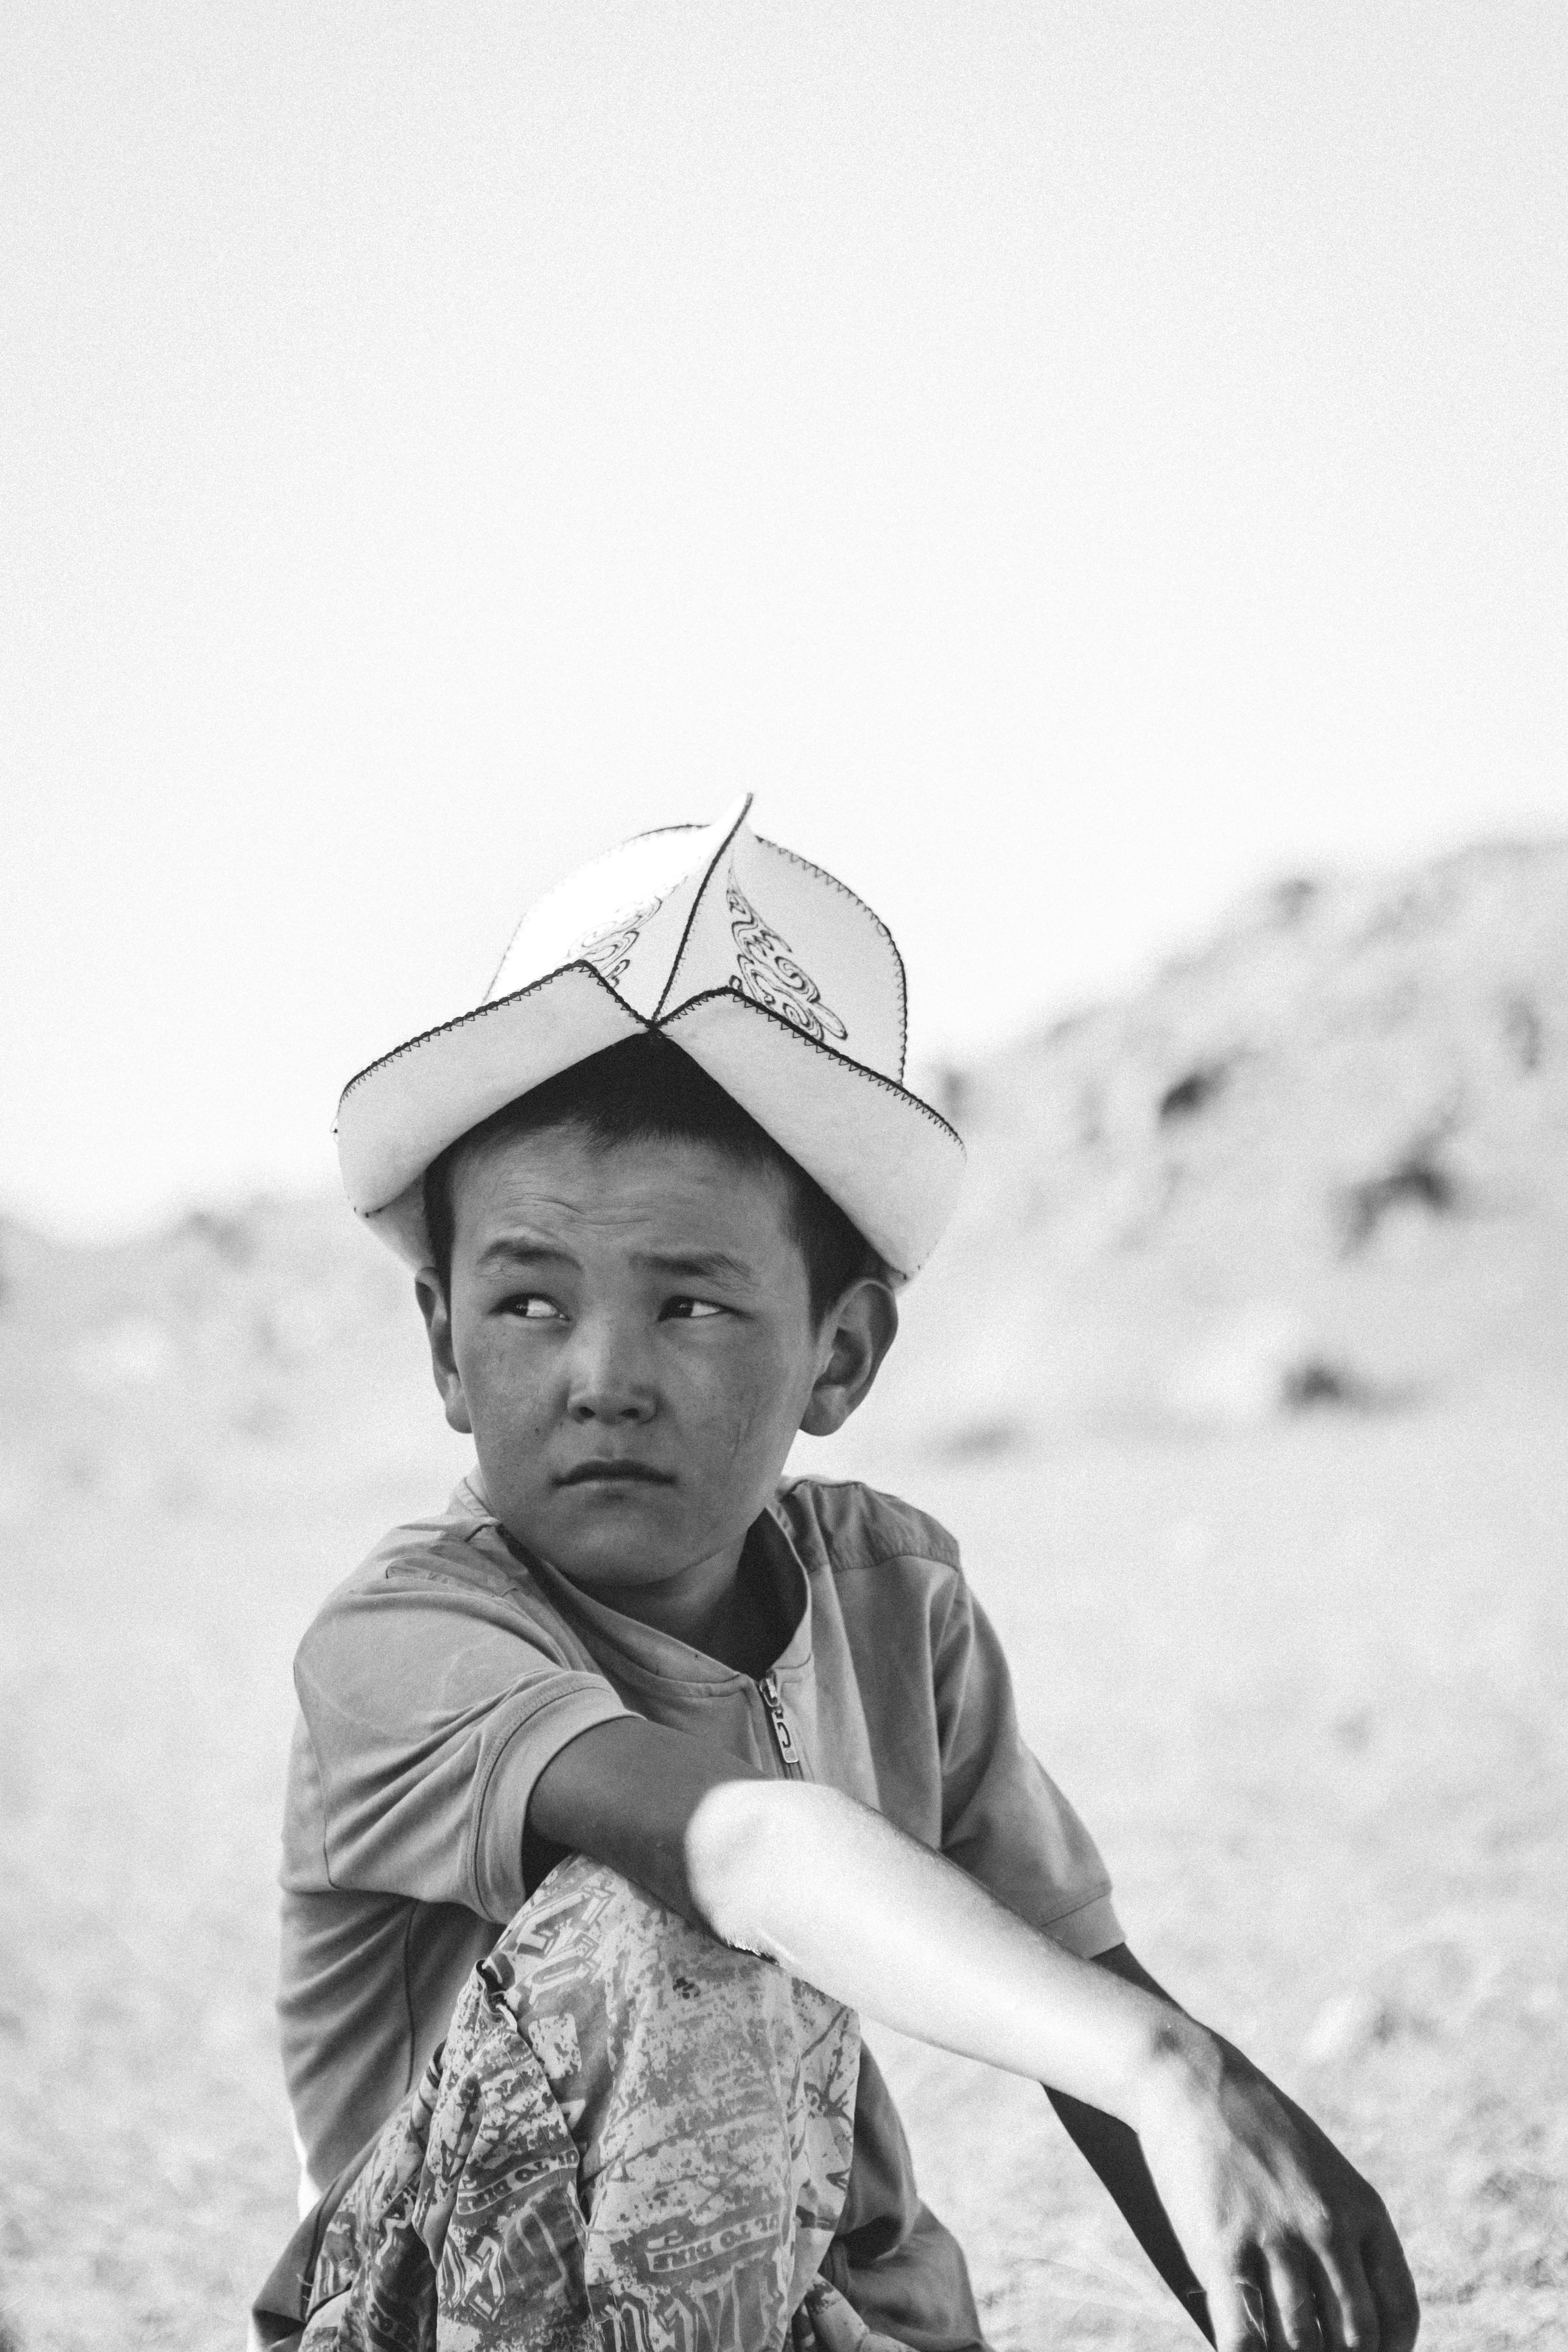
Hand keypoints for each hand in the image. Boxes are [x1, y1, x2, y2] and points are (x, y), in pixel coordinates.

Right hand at [1132, 2031, 1418, 2350]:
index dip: (1389, 2351)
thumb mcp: (1321, 2173)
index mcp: (1363, 2209)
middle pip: (1352, 2338)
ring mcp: (1275, 2237)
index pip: (1398, 2310)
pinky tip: (1243, 2350)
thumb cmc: (1256, 2130)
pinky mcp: (1222, 2246)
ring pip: (1299, 2343)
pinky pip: (1243, 2336)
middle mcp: (1327, 2227)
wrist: (1193, 2078)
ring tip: (1277, 2346)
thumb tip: (1340, 2318)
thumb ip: (1342, 2236)